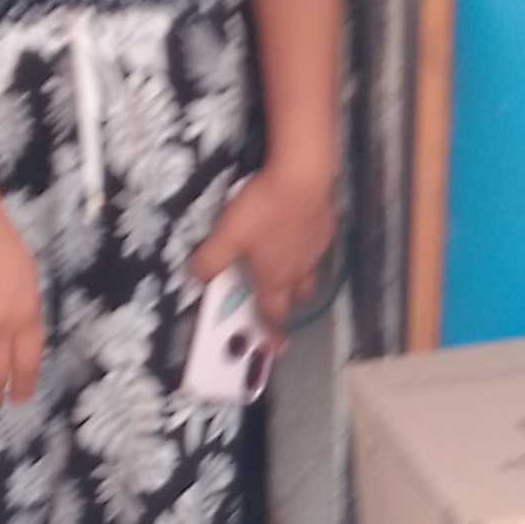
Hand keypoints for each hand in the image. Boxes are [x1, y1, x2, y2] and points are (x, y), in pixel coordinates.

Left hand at [189, 162, 336, 337]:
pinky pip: (316, 246)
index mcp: (274, 279)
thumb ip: (209, 261)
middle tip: (276, 296)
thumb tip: (197, 277)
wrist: (304, 176)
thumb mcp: (226, 236)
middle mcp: (299, 270)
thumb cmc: (263, 210)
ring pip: (309, 272)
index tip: (276, 347)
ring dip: (298, 273)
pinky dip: (306, 245)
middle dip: (287, 301)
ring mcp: (316, 249)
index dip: (272, 332)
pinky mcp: (326, 227)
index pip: (273, 314)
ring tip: (286, 261)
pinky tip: (297, 229)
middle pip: (297, 297)